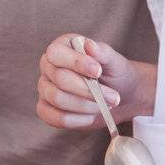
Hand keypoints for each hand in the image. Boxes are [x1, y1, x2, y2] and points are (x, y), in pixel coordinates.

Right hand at [37, 33, 157, 129]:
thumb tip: (89, 45)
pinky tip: (92, 115)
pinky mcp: (46, 110)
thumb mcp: (114, 61)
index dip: (76, 63)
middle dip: (88, 90)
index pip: (56, 53)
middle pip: (59, 78)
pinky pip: (56, 118)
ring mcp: (45, 88)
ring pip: (58, 98)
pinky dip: (79, 120)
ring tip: (104, 105)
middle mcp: (49, 66)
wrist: (119, 96)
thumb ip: (102, 52)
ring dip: (86, 105)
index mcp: (62, 46)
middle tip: (113, 96)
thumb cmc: (114, 73)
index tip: (98, 71)